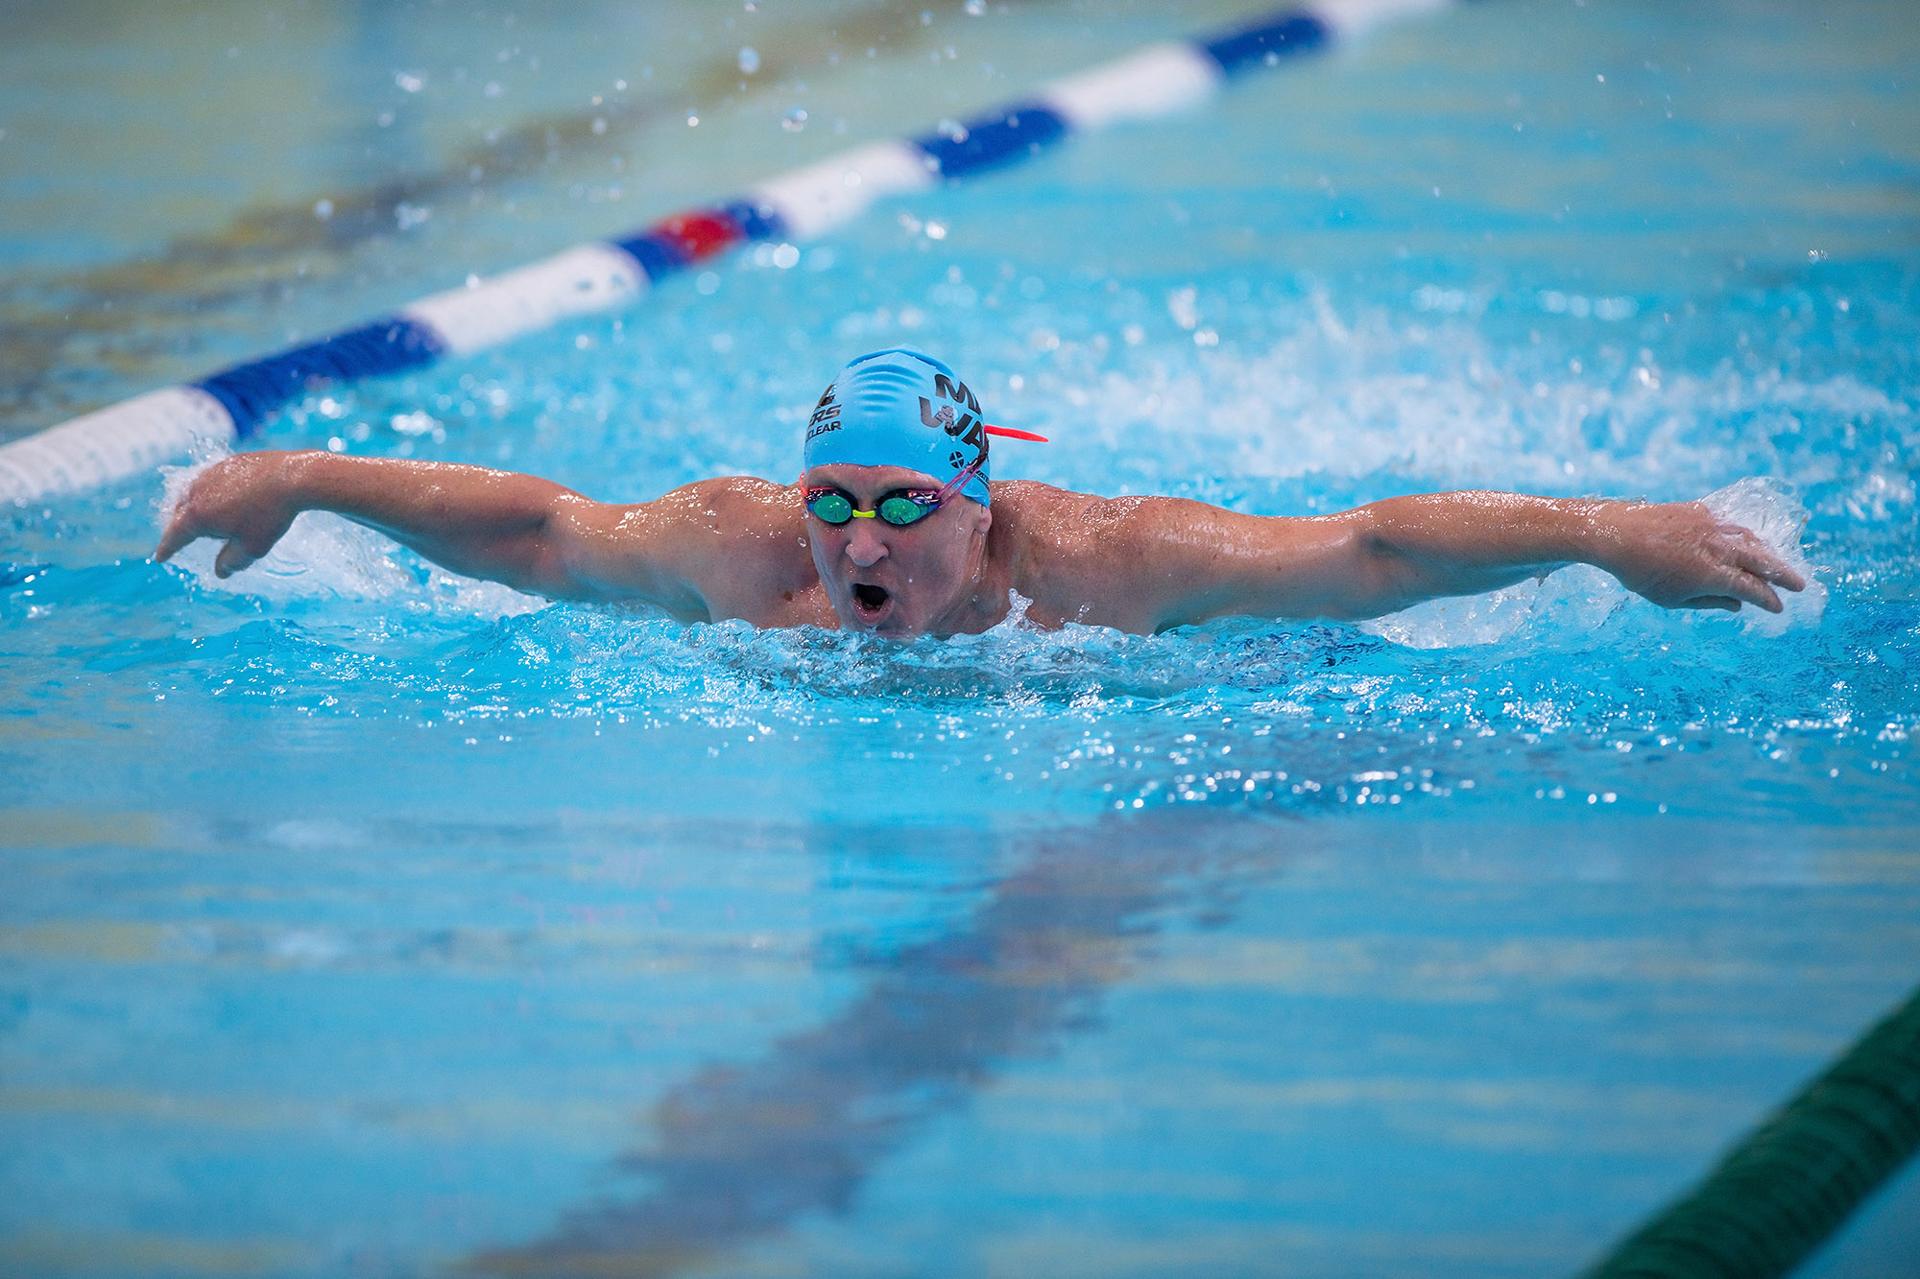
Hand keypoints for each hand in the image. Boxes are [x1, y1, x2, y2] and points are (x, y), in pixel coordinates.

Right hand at [154, 451, 309, 576]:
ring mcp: (210, 473)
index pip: (174, 536)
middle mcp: (197, 491)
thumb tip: (221, 571)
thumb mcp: (252, 547)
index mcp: (197, 515)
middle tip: (179, 539)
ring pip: (191, 493)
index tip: (161, 558)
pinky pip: (209, 480)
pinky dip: (208, 492)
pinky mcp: (226, 462)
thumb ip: (232, 562)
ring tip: (198, 518)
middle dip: (178, 528)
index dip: (167, 549)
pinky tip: (220, 497)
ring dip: (191, 507)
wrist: (292, 477)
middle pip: (180, 513)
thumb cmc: (270, 515)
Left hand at [1594, 500, 1807, 612]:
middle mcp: (1720, 547)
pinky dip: (1745, 536)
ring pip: (1749, 539)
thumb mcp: (1673, 599)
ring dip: (1766, 553)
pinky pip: (1731, 525)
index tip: (1778, 608)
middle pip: (1762, 561)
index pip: (1753, 589)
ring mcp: (1712, 526)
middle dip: (1783, 574)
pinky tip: (1747, 541)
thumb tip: (1737, 605)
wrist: (1615, 533)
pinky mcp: (1701, 511)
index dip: (1768, 600)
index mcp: (1715, 574)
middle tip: (1800, 585)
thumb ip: (1709, 602)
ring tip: (1775, 564)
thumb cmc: (1640, 573)